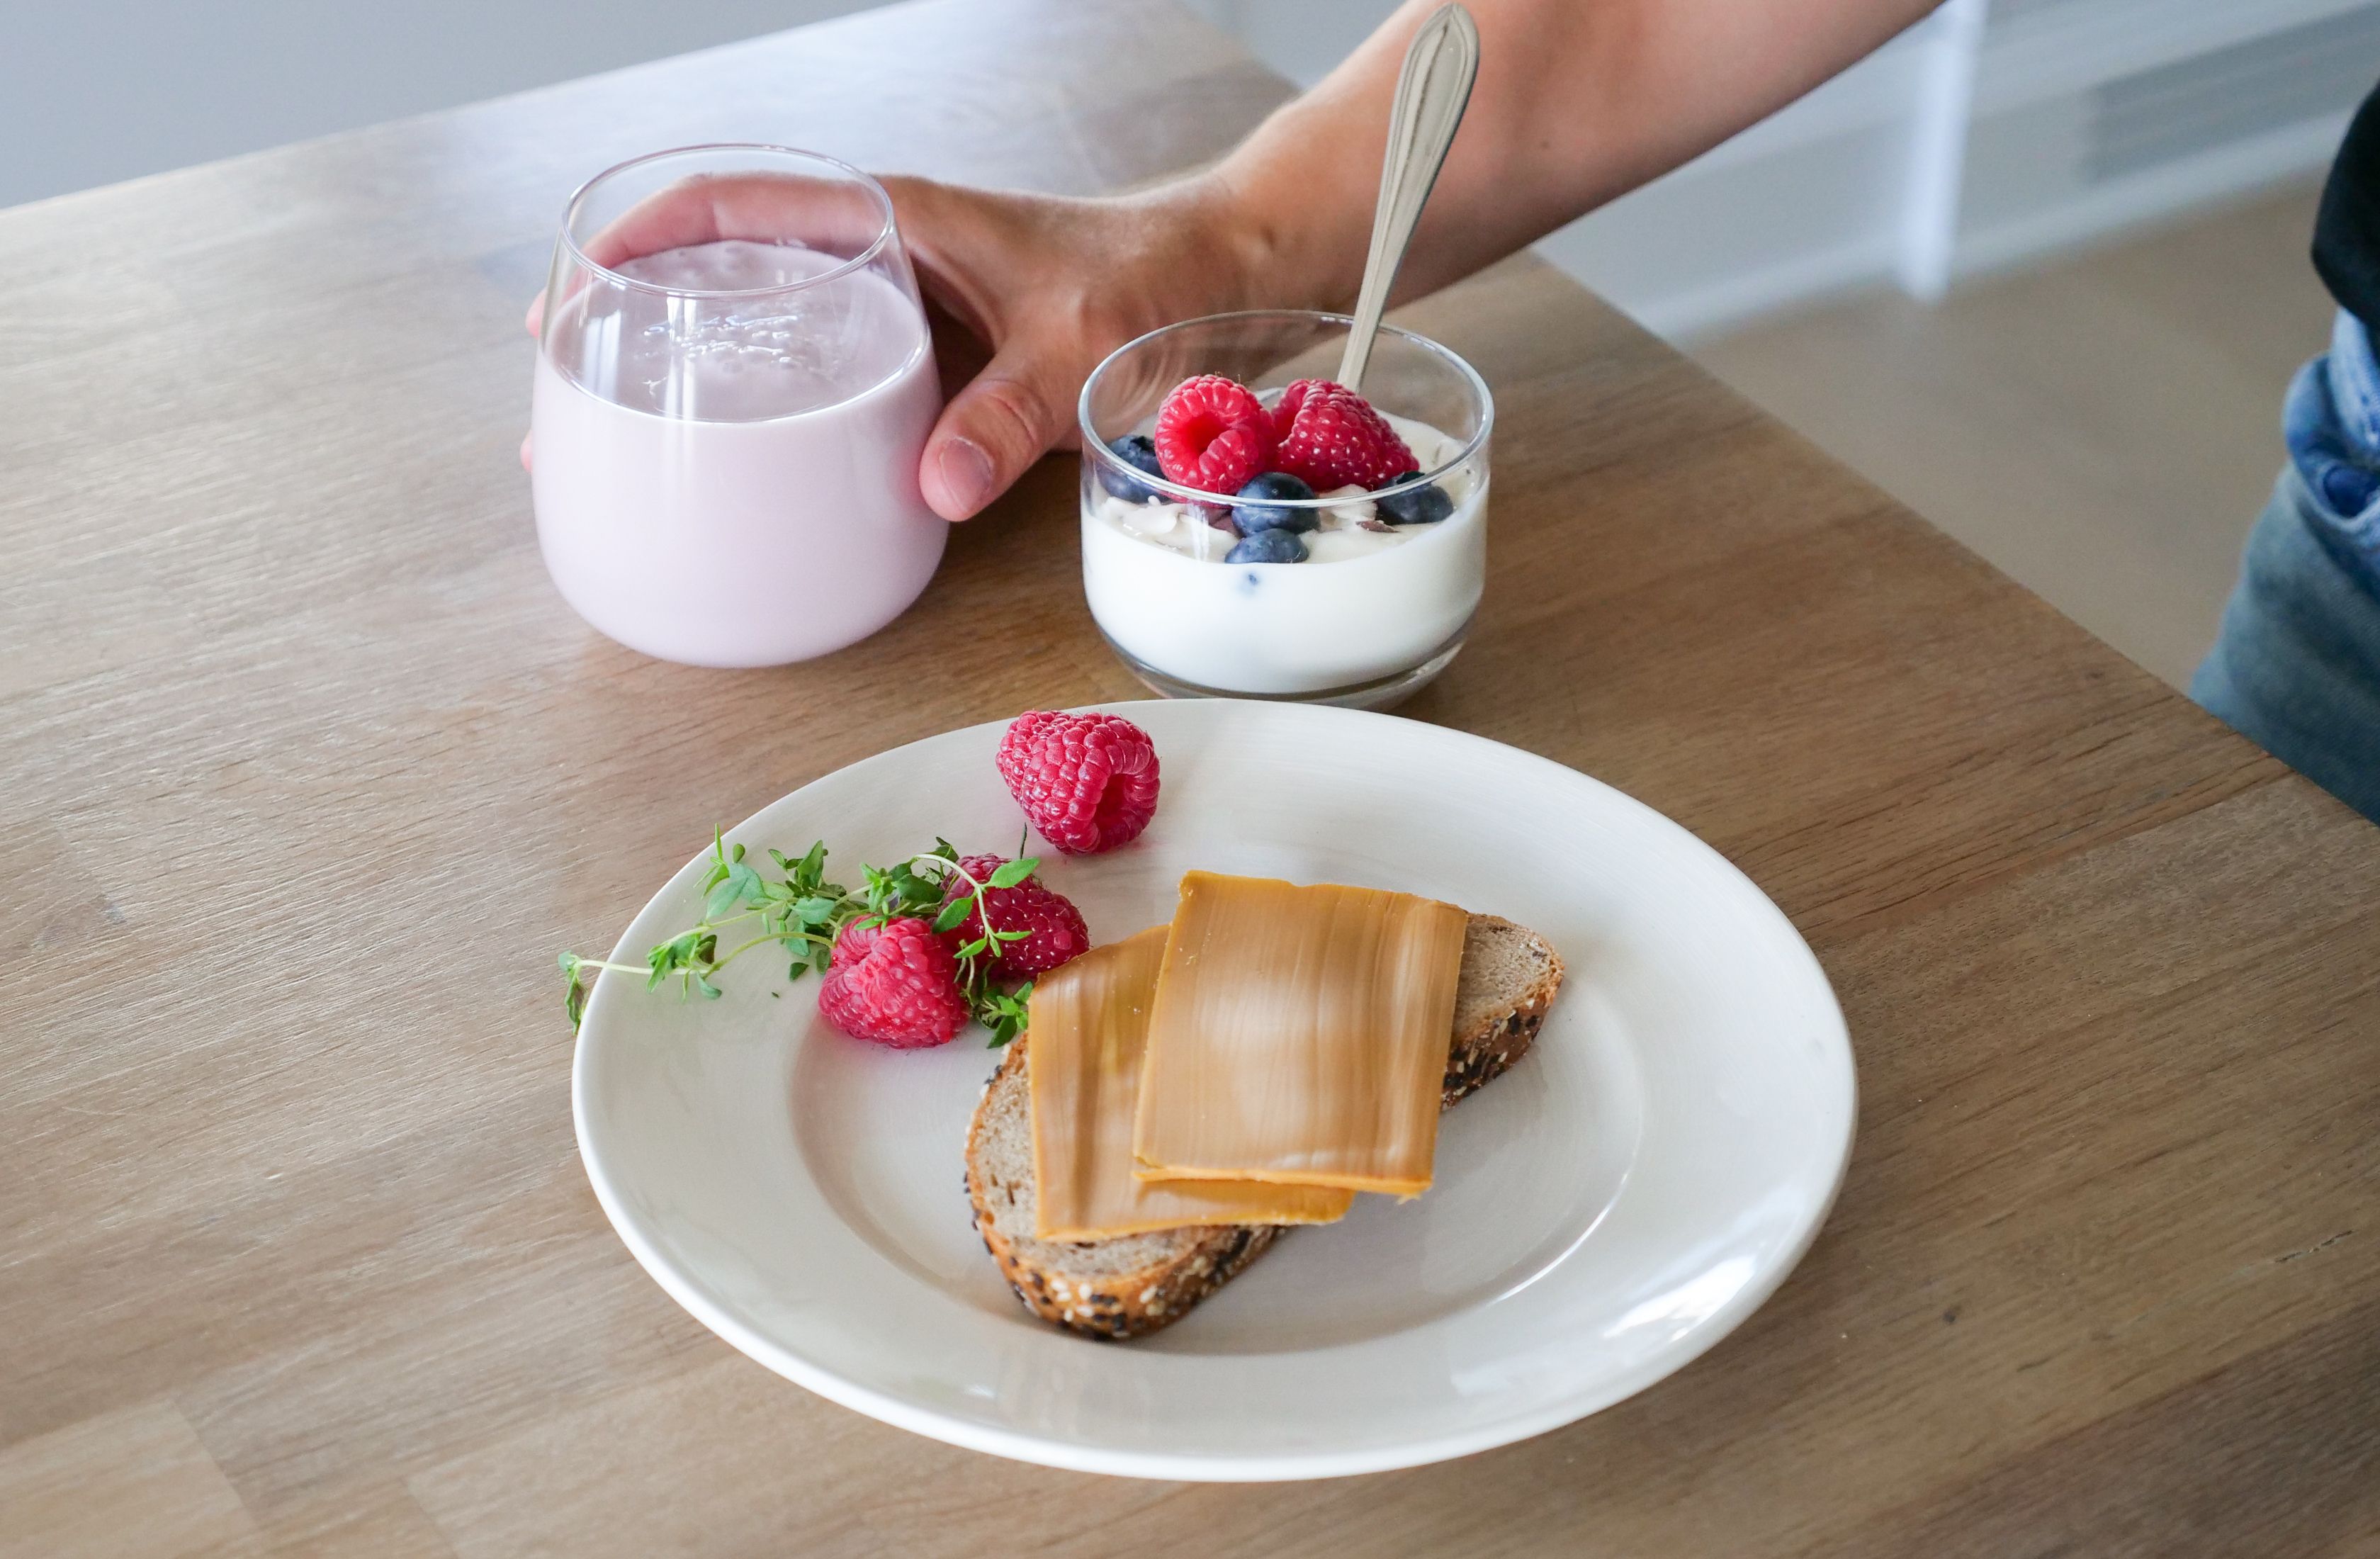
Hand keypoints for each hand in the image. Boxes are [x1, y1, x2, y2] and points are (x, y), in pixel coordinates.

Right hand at [523, 172, 1268, 520]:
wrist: (1216, 283)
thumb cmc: (1152, 284)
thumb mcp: (1081, 347)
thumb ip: (1009, 414)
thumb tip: (931, 487)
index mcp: (896, 221)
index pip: (741, 201)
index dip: (649, 236)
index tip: (581, 282)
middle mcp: (880, 258)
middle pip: (727, 267)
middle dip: (638, 316)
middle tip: (564, 383)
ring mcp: (895, 311)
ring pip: (766, 327)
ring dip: (692, 370)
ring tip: (612, 433)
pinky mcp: (919, 362)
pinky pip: (822, 378)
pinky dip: (768, 411)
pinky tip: (735, 464)